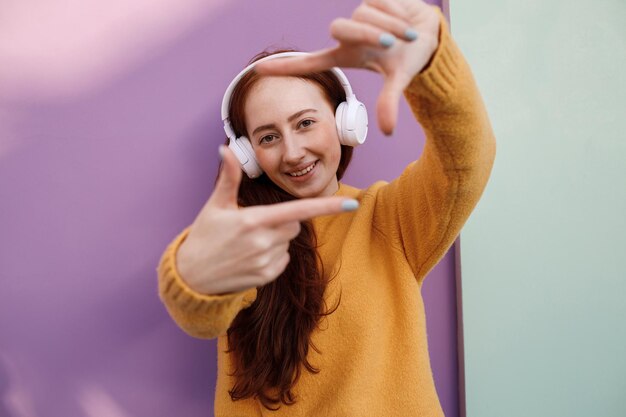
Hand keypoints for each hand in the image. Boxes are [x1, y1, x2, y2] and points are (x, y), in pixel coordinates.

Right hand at [176, 146, 357, 294]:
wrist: (191, 277)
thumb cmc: (204, 236)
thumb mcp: (215, 205)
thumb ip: (229, 177)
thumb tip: (226, 148)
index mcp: (254, 220)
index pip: (299, 210)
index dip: (327, 207)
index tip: (351, 204)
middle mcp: (263, 242)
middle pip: (294, 224)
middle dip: (282, 221)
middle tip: (254, 224)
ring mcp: (266, 262)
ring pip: (288, 243)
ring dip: (276, 240)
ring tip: (247, 243)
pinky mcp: (266, 277)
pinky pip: (283, 260)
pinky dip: (272, 257)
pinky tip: (250, 257)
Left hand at [255, 0, 440, 134]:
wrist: (429, 33)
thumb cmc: (406, 58)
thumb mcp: (398, 80)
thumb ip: (388, 102)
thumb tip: (387, 131)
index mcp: (346, 56)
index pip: (310, 62)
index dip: (285, 68)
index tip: (258, 72)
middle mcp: (346, 35)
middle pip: (340, 28)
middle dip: (368, 34)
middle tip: (391, 44)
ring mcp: (357, 15)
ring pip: (364, 15)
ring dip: (390, 27)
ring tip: (406, 36)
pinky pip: (379, 1)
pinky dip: (397, 13)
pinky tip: (404, 18)